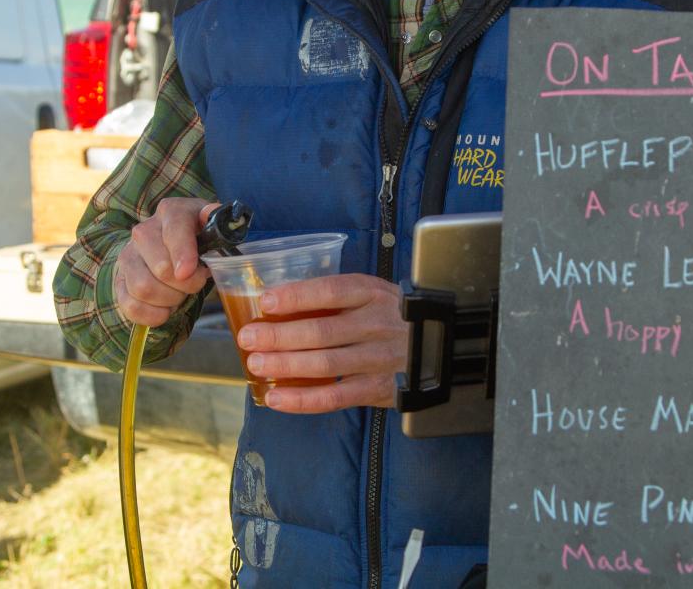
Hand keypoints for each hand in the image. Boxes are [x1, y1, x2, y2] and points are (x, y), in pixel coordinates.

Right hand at [113, 197, 219, 326]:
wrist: (170, 247)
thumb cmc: (198, 238)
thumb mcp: (212, 225)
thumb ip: (215, 219)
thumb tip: (210, 212)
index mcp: (171, 212)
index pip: (174, 230)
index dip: (183, 253)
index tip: (188, 272)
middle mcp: (144, 231)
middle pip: (161, 268)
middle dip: (185, 285)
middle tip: (195, 283)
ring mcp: (128, 256)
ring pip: (143, 288)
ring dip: (169, 299)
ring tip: (180, 294)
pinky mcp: (119, 280)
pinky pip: (130, 306)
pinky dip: (152, 314)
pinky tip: (165, 309)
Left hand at [236, 273, 409, 412]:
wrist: (444, 347)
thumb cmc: (395, 316)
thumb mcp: (375, 294)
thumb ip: (338, 297)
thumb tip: (278, 300)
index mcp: (374, 294)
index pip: (332, 292)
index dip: (297, 296)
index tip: (266, 300)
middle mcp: (377, 325)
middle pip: (322, 330)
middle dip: (280, 335)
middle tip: (248, 337)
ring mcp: (379, 359)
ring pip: (326, 364)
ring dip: (286, 365)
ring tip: (256, 364)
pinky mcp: (378, 390)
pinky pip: (335, 397)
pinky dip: (303, 400)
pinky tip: (277, 397)